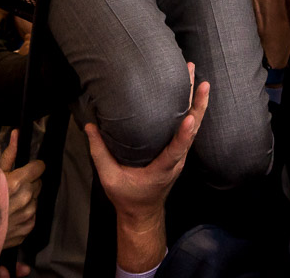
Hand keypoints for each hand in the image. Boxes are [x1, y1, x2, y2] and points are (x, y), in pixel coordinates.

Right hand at [0, 131, 45, 247]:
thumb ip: (8, 154)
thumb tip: (17, 133)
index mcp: (18, 182)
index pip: (39, 167)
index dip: (33, 166)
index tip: (26, 169)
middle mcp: (27, 199)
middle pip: (38, 183)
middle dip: (29, 182)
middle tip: (13, 186)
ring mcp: (28, 215)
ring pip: (35, 199)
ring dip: (27, 198)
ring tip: (10, 201)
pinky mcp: (27, 229)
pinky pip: (32, 216)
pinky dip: (25, 213)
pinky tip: (11, 213)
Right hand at [86, 63, 209, 225]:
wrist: (142, 212)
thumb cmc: (127, 196)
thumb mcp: (109, 178)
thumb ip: (99, 152)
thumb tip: (90, 126)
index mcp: (162, 169)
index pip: (176, 150)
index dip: (184, 134)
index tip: (190, 117)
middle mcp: (176, 160)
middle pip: (192, 131)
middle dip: (197, 105)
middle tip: (199, 81)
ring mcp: (180, 155)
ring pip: (193, 126)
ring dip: (197, 102)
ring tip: (195, 77)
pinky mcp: (178, 151)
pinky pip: (188, 128)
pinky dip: (192, 109)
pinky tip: (189, 92)